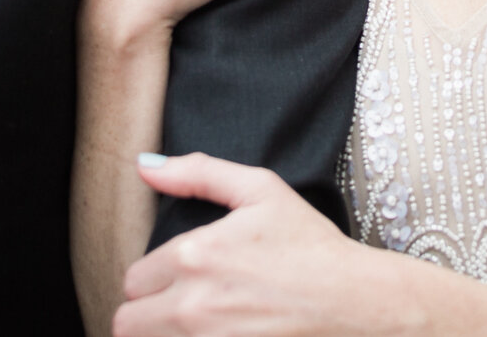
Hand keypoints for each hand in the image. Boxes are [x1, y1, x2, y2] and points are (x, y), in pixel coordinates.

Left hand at [117, 155, 391, 336]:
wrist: (359, 304)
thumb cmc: (313, 247)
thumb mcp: (261, 191)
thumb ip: (198, 173)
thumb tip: (145, 167)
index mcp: (196, 256)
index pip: (133, 280)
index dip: (154, 279)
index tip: (181, 279)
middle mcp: (193, 306)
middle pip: (127, 323)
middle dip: (149, 315)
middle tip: (179, 308)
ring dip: (162, 336)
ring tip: (193, 326)